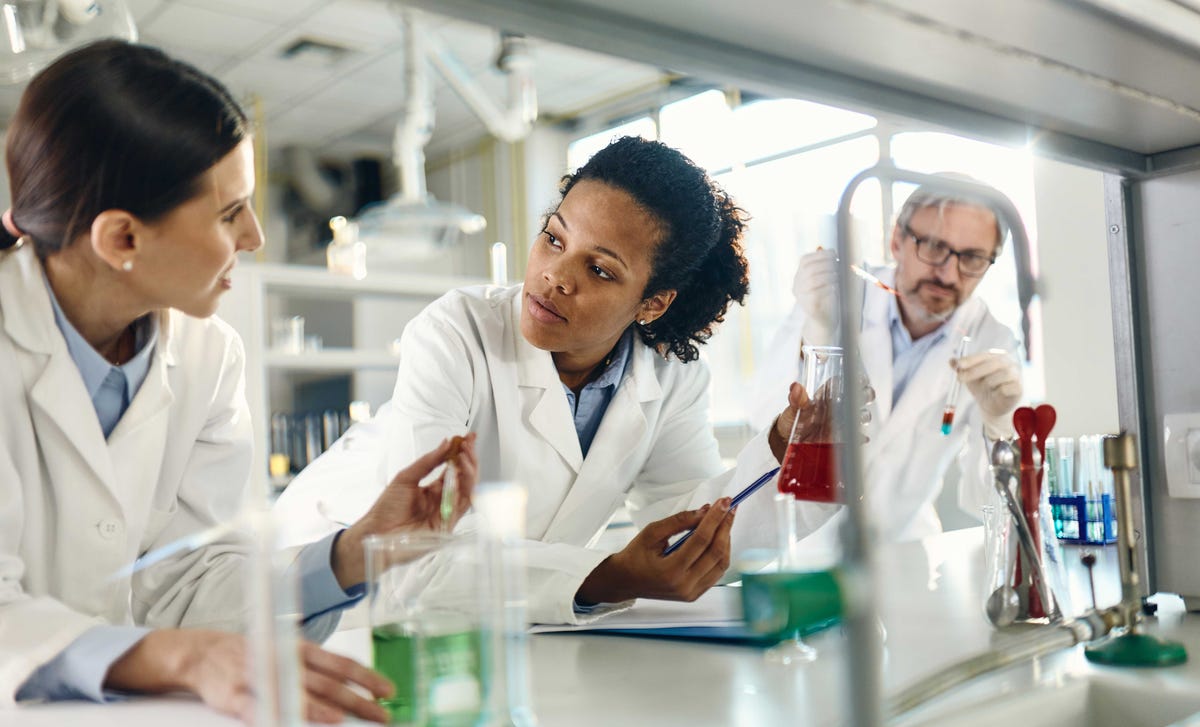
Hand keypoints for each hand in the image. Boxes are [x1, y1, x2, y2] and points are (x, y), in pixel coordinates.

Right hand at [105, 629, 392, 723]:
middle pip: (327, 683)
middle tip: (381, 714)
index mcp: (300, 650)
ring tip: (344, 720)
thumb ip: (313, 670)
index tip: (387, 690)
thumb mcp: (286, 652)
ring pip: (296, 694)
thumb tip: (347, 688)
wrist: (203, 652)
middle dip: (357, 700)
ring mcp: (261, 677)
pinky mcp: (236, 696)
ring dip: (321, 708)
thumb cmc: (252, 654)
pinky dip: (276, 714)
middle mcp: (285, 661)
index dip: (366, 677)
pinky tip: (288, 722)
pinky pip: (258, 708)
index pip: (340, 664)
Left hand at [334, 434, 477, 588]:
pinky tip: (456, 477)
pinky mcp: (446, 527)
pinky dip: (461, 491)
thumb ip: (427, 462)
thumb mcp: (406, 478)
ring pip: (468, 492)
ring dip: (469, 472)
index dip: (463, 453)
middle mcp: (443, 500)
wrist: (376, 532)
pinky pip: (459, 508)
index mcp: (434, 489)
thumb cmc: (386, 508)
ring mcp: (446, 513)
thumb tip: (446, 444)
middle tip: (468, 445)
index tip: (468, 437)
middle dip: (469, 460)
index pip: (455, 469)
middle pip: (466, 479)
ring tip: (464, 457)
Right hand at [575, 498, 734, 604]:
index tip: (724, 502)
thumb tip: (705, 512)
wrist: (625, 581)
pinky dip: (721, 554)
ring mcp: (691, 593)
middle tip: (729, 507)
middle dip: (725, 526)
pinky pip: (717, 573)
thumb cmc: (635, 556)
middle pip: (716, 552)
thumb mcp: (651, 532)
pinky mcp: (695, 594)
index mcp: (671, 571)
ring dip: (726, 540)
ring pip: (721, 564)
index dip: (715, 518)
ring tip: (725, 521)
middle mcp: (684, 585)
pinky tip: (719, 538)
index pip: (701, 540)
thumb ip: (679, 521)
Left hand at [767, 379, 872, 461]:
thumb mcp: (793, 410)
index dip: (852, 378)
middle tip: (864, 395)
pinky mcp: (843, 439)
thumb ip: (796, 399)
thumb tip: (795, 386)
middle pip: (858, 396)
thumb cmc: (793, 422)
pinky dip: (860, 437)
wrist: (789, 443)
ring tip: (857, 417)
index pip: (843, 382)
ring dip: (862, 415)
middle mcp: (837, 408)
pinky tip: (859, 437)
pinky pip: (856, 436)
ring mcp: (841, 423)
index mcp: (826, 396)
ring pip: (861, 415)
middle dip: (866, 394)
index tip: (857, 378)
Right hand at [792, 248, 839, 344]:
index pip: (805, 260)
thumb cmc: (827, 296)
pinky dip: (828, 287)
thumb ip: (826, 265)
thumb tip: (829, 249)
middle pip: (809, 269)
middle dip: (826, 264)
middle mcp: (796, 285)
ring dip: (828, 275)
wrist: (824, 320)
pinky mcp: (809, 306)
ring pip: (812, 280)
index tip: (835, 254)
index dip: (820, 255)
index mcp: (799, 276)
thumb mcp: (826, 278)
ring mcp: (801, 296)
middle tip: (838, 265)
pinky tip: (835, 287)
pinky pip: (816, 294)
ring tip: (838, 276)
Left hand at [952, 349, 1021, 437]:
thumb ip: (961, 368)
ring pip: (1000, 376)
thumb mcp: (969, 376)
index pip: (984, 355)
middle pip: (993, 363)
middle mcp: (1009, 362)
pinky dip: (997, 392)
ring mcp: (1016, 375)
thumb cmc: (982, 386)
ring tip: (985, 388)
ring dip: (987, 383)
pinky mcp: (1018, 388)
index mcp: (997, 356)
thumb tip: (951, 361)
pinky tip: (995, 394)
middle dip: (974, 371)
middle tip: (959, 378)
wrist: (993, 405)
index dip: (971, 359)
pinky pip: (1006, 388)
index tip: (958, 364)